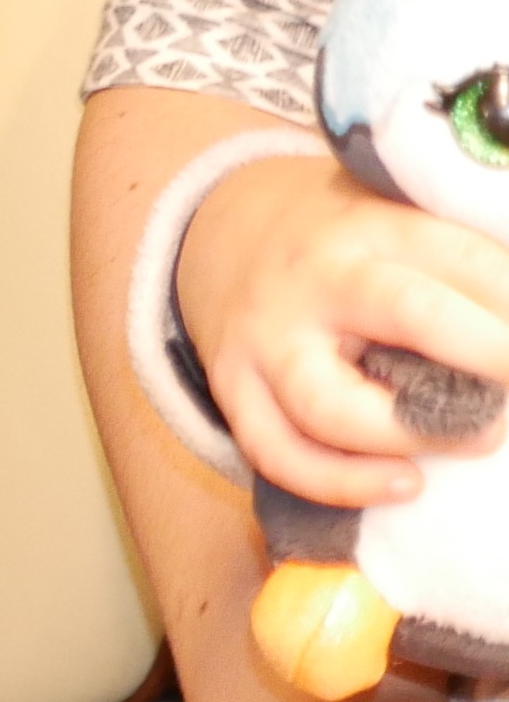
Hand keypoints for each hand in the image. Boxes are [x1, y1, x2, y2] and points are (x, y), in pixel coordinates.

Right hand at [180, 151, 508, 505]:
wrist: (220, 233)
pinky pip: (279, 453)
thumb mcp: (398, 217)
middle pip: (408, 314)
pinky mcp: (233, 388)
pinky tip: (408, 484)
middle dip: (488, 354)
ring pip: (332, 408)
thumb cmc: (345, 242)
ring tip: (477, 439)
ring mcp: (265, 338)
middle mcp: (314, 278)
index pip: (468, 262)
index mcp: (370, 225)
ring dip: (416, 437)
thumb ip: (461, 266)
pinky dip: (344, 484)